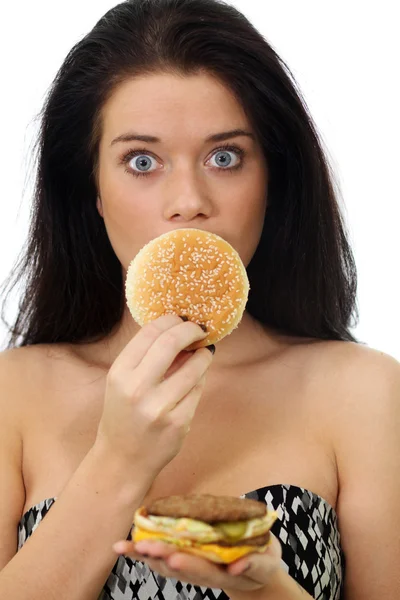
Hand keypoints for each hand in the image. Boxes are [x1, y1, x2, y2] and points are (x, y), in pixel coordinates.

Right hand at [94, 314, 213, 483]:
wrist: (122, 460)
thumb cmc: (123, 415)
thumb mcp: (123, 382)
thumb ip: (146, 357)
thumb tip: (180, 329)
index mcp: (119, 374)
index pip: (150, 332)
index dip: (171, 320)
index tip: (182, 319)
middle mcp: (136, 389)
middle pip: (171, 342)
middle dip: (191, 330)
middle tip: (200, 329)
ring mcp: (159, 407)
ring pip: (194, 366)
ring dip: (203, 354)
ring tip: (203, 353)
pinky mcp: (179, 423)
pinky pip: (198, 389)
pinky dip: (200, 379)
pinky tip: (196, 378)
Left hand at [112, 533, 282, 594]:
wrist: (255, 573)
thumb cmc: (262, 561)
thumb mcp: (267, 563)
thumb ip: (256, 564)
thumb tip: (238, 565)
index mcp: (225, 573)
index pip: (205, 571)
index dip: (190, 565)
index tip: (175, 560)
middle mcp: (204, 573)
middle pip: (180, 567)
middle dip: (161, 556)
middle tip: (144, 547)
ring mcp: (193, 568)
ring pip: (166, 565)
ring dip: (146, 556)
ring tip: (126, 546)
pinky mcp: (185, 560)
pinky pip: (163, 558)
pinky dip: (145, 553)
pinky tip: (127, 546)